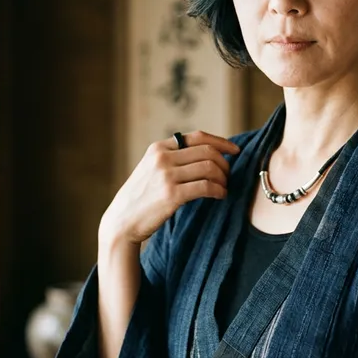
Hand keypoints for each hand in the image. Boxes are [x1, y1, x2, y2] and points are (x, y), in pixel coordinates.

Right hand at [99, 131, 240, 247]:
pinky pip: (205, 187)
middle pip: (207, 151)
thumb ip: (173, 158)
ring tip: (224, 187)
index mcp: (159, 148)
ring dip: (223, 178)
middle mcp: (162, 158)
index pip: (198, 137)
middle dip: (224, 163)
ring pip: (209, 168)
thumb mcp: (152, 168)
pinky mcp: (171, 194)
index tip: (235, 150)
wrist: (121, 221)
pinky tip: (220, 195)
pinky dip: (218, 190)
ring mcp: (166, 176)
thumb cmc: (142, 197)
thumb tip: (208, 154)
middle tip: (229, 175)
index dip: (221, 142)